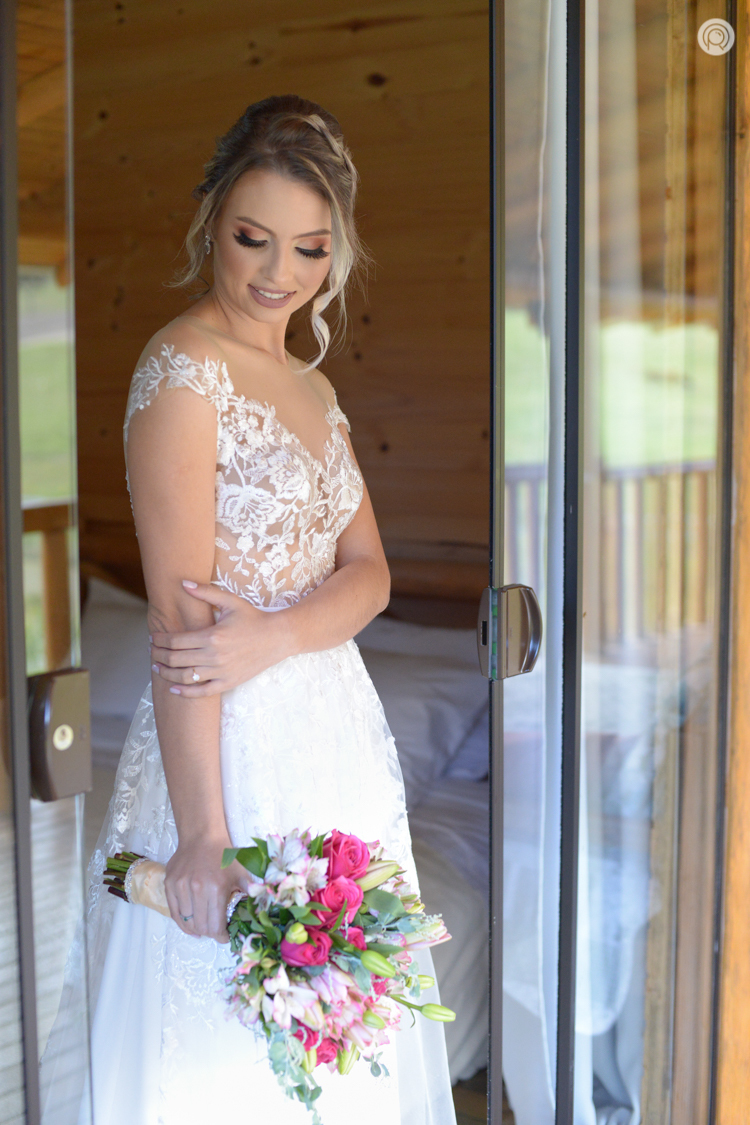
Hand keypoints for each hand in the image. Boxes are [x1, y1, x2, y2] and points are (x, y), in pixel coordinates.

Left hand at [150, 581, 290, 696]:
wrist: (278, 637)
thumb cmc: (253, 618)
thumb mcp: (230, 602)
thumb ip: (206, 592)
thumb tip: (183, 583)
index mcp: (212, 636)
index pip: (176, 641)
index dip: (160, 641)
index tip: (153, 638)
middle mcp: (214, 656)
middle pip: (175, 659)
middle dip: (158, 656)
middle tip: (152, 652)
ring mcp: (221, 672)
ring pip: (185, 677)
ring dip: (167, 673)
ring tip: (158, 668)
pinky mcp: (228, 682)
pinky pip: (202, 692)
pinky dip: (185, 692)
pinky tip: (174, 688)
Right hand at [164, 835, 248, 941]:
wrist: (202, 836)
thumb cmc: (224, 855)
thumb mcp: (241, 873)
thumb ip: (249, 894)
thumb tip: (256, 913)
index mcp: (216, 888)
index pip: (215, 925)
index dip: (221, 936)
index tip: (225, 937)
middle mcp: (196, 889)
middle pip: (201, 926)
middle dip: (210, 933)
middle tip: (216, 931)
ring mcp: (180, 887)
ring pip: (186, 921)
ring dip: (196, 929)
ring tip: (203, 928)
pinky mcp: (169, 884)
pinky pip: (174, 912)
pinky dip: (182, 922)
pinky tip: (190, 925)